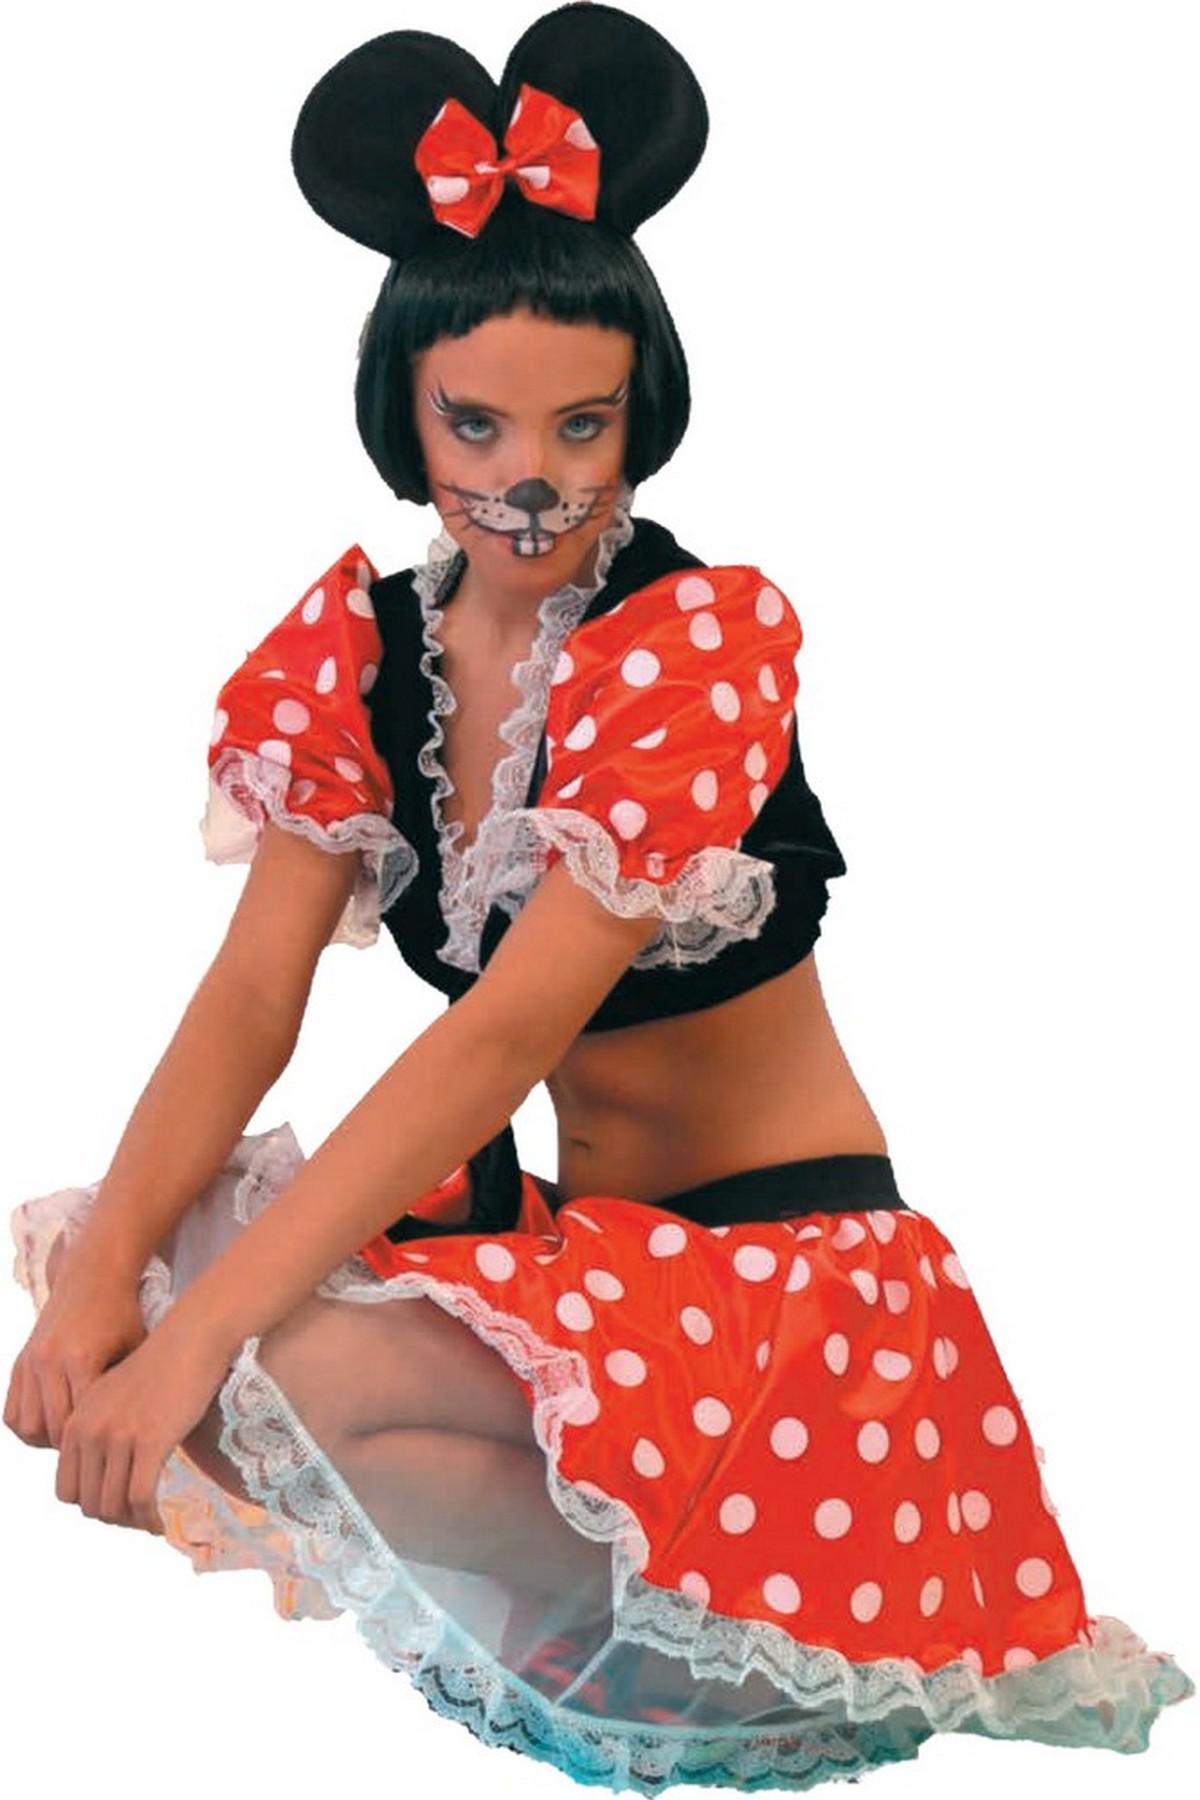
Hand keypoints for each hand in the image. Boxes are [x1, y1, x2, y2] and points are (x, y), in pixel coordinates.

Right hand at [5, 1232, 148, 1450]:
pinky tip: (52, 1425)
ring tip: (72, 1438)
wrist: (93, 1275)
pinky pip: (12, 1411)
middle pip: (52, 1429)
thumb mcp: (135, 1349)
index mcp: (82, 1360)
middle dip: (72, 1446)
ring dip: (46, 1440)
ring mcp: (30, 1361)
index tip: (113, 1447)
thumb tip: (138, 1432)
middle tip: (94, 1448)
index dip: (97, 1441)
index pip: (81, 1422)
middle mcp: (49, 1361)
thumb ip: (129, 1389)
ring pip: (27, 1425)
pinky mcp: (20, 1361)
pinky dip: (28, 1426)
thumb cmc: (123, 1314)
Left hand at [53, 1320, 232, 1534]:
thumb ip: (102, 1430)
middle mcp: (90, 1431)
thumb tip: (110, 1478)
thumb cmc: (163, 1365)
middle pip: (90, 1504)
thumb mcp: (115, 1396)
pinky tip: (163, 1521)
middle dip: (116, 1518)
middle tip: (142, 1516)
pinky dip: (151, 1518)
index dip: (93, 1504)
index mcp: (77, 1422)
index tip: (121, 1504)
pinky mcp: (150, 1441)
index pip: (67, 1490)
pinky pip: (141, 1498)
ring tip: (154, 1520)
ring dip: (134, 1523)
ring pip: (114, 1507)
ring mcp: (119, 1437)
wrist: (194, 1337)